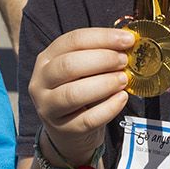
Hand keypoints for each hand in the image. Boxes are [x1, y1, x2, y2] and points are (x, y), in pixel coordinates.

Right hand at [29, 27, 134, 163]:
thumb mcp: (83, 70)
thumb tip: (127, 44)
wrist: (69, 130)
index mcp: (46, 58)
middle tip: (124, 61)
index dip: (103, 37)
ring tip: (124, 80)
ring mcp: (48, 107)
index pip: (73, 40)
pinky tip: (121, 98)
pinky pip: (87, 119)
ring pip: (73, 93)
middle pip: (68, 65)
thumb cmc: (80, 92)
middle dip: (102, 60)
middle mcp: (41, 81)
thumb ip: (99, 55)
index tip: (128, 39)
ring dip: (104, 83)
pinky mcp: (63, 129)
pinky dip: (109, 108)